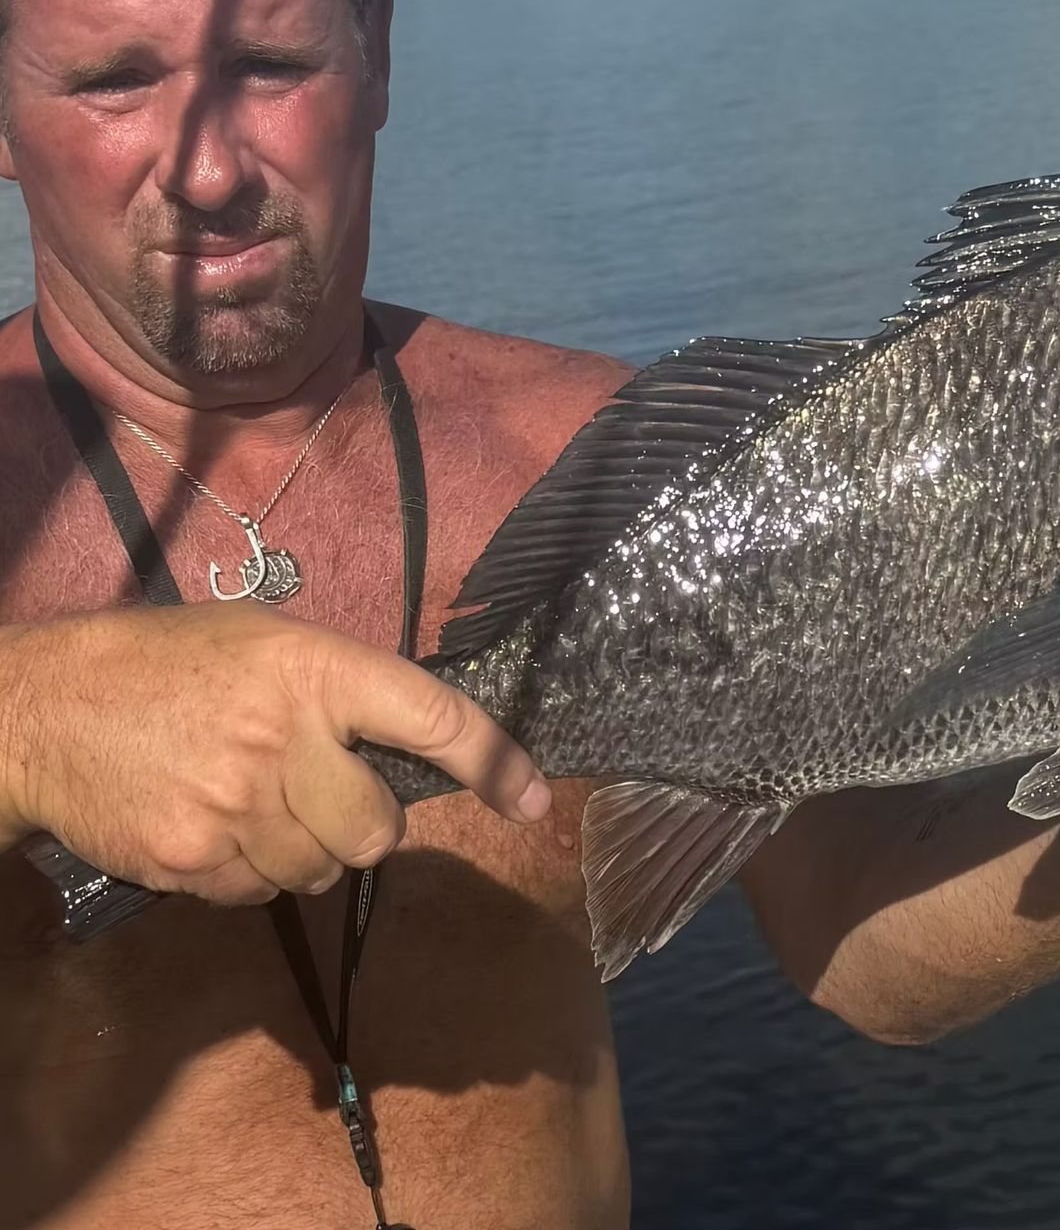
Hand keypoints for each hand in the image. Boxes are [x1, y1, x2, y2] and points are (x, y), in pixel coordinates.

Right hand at [0, 603, 549, 903]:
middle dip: (365, 821)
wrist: (45, 710)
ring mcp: (238, 806)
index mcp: (315, 668)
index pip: (431, 716)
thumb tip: (416, 741)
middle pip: (379, 827)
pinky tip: (216, 825)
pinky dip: (253, 872)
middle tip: (324, 792)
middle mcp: (286, 738)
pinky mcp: (193, 861)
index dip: (494, 761)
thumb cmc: (172, 661)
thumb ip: (341, 685)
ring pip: (324, 869)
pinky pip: (263, 894)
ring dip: (308, 850)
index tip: (535, 798)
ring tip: (256, 801)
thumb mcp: (267, 641)